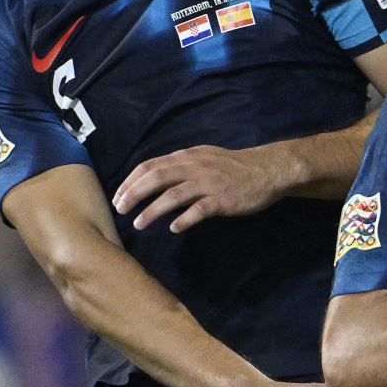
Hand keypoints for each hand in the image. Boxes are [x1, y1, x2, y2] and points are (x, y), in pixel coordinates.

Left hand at [113, 144, 286, 231]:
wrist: (268, 170)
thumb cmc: (234, 166)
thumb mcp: (204, 158)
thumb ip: (181, 166)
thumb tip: (154, 178)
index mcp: (188, 157)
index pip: (151, 165)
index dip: (131, 181)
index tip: (118, 197)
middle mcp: (195, 167)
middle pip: (157, 178)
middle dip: (134, 194)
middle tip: (120, 210)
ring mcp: (209, 183)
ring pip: (174, 195)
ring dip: (153, 210)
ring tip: (139, 224)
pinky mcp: (223, 199)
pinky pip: (200, 210)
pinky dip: (185, 219)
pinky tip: (174, 228)